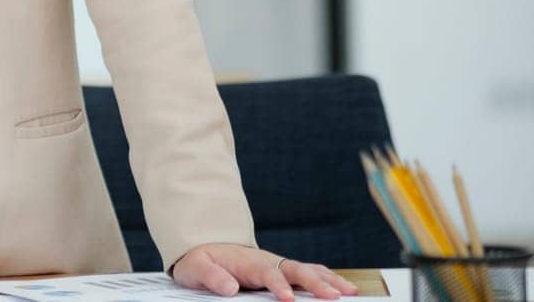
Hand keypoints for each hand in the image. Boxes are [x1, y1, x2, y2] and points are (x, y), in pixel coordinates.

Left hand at [171, 243, 359, 300]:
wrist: (203, 250)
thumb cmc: (200, 261)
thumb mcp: (196, 268)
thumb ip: (211, 276)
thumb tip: (229, 287)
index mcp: (246, 261)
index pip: (267, 273)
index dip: (278, 285)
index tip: (288, 298)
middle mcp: (267, 261)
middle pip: (295, 269)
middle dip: (315, 282)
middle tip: (332, 296)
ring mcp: (277, 265)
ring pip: (308, 270)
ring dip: (329, 280)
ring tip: (350, 292)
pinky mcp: (283, 272)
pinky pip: (308, 273)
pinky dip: (327, 279)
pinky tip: (343, 288)